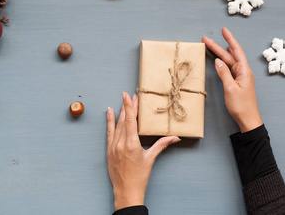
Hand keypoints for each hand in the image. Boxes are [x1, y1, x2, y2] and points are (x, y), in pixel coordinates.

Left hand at [106, 92, 180, 210]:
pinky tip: (109, 112)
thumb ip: (162, 144)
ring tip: (123, 100)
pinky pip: (109, 132)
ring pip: (116, 124)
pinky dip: (109, 121)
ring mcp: (113, 146)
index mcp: (131, 144)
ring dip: (120, 111)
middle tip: (132, 95)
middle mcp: (120, 143)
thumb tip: (175, 137)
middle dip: (128, 107)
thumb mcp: (151, 158)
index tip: (128, 95)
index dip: (129, 106)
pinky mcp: (108, 150)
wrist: (126, 190)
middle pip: (124, 120)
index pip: (130, 120)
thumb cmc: (140, 176)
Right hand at [202, 27, 262, 132]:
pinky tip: (217, 58)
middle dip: (218, 45)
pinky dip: (221, 61)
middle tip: (206, 38)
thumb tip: (218, 61)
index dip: (229, 39)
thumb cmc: (241, 105)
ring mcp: (240, 76)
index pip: (236, 51)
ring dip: (218, 52)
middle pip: (229, 55)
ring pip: (228, 60)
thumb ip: (224, 73)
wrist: (247, 118)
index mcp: (244, 71)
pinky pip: (228, 68)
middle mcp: (243, 71)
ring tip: (209, 44)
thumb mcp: (230, 88)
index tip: (223, 30)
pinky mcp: (236, 81)